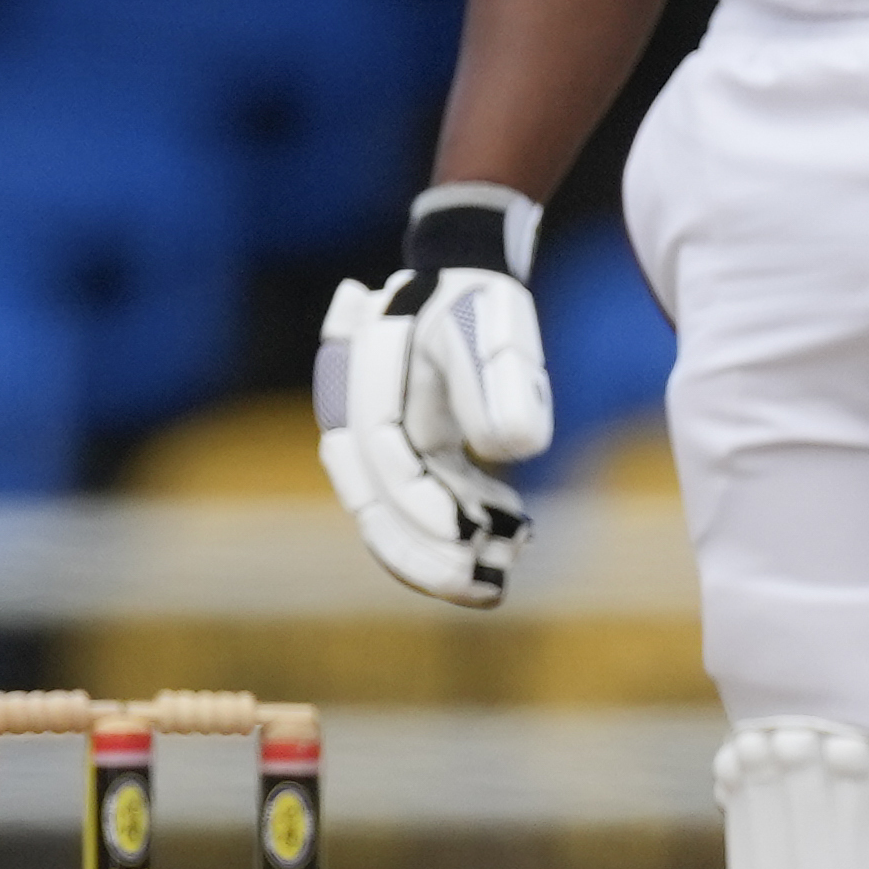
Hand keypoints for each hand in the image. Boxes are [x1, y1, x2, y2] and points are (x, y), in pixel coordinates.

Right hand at [314, 193, 556, 609]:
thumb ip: (501, 382)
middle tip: (482, 589)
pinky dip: (453, 533)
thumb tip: (512, 449)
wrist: (458, 279)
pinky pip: (414, 509)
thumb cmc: (475, 301)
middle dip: (423, 555)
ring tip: (500, 580)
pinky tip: (511, 534)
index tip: (473, 535)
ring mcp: (373, 442)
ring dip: (437, 556)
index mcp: (369, 376)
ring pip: (389, 517)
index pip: (385, 454)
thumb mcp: (493, 328)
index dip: (422, 501)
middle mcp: (356, 415)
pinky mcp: (401, 459)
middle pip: (373, 501)